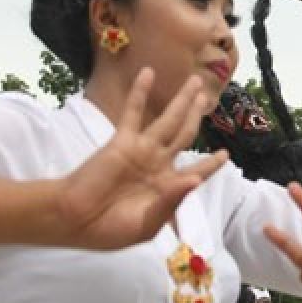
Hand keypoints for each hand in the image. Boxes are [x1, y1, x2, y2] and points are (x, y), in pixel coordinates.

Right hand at [51, 70, 228, 248]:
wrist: (75, 220)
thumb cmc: (110, 229)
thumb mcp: (147, 225)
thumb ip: (171, 202)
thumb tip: (196, 180)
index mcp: (167, 187)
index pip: (196, 171)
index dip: (211, 164)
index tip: (226, 155)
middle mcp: (157, 164)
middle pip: (185, 134)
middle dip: (196, 116)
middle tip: (208, 97)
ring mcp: (141, 150)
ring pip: (168, 119)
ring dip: (182, 100)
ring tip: (195, 82)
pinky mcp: (122, 141)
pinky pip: (134, 112)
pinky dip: (140, 93)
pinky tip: (148, 73)